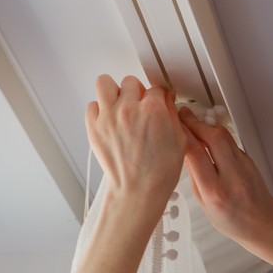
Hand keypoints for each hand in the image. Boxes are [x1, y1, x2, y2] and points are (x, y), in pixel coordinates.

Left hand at [85, 74, 185, 198]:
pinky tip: (109, 122)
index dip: (158, 97)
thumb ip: (173, 114)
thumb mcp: (180, 141)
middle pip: (131, 82)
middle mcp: (129, 109)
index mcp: (153, 110)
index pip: (156, 88)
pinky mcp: (94, 127)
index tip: (157, 104)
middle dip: (137, 93)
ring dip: (113, 92)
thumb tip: (166, 99)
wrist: (138, 191)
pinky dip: (99, 111)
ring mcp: (109, 117)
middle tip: (139, 107)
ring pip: (105, 83)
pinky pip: (92, 106)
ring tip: (119, 106)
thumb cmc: (159, 172)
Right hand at [178, 110, 272, 245]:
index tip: (172, 124)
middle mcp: (232, 177)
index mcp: (216, 193)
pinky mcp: (250, 160)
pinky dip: (217, 135)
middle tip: (182, 114)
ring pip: (224, 136)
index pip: (196, 155)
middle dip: (195, 123)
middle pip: (213, 138)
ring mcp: (244, 166)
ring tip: (192, 120)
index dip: (183, 135)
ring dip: (206, 125)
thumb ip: (194, 178)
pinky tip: (207, 135)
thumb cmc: (232, 221)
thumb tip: (183, 151)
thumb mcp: (205, 206)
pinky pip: (231, 142)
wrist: (265, 224)